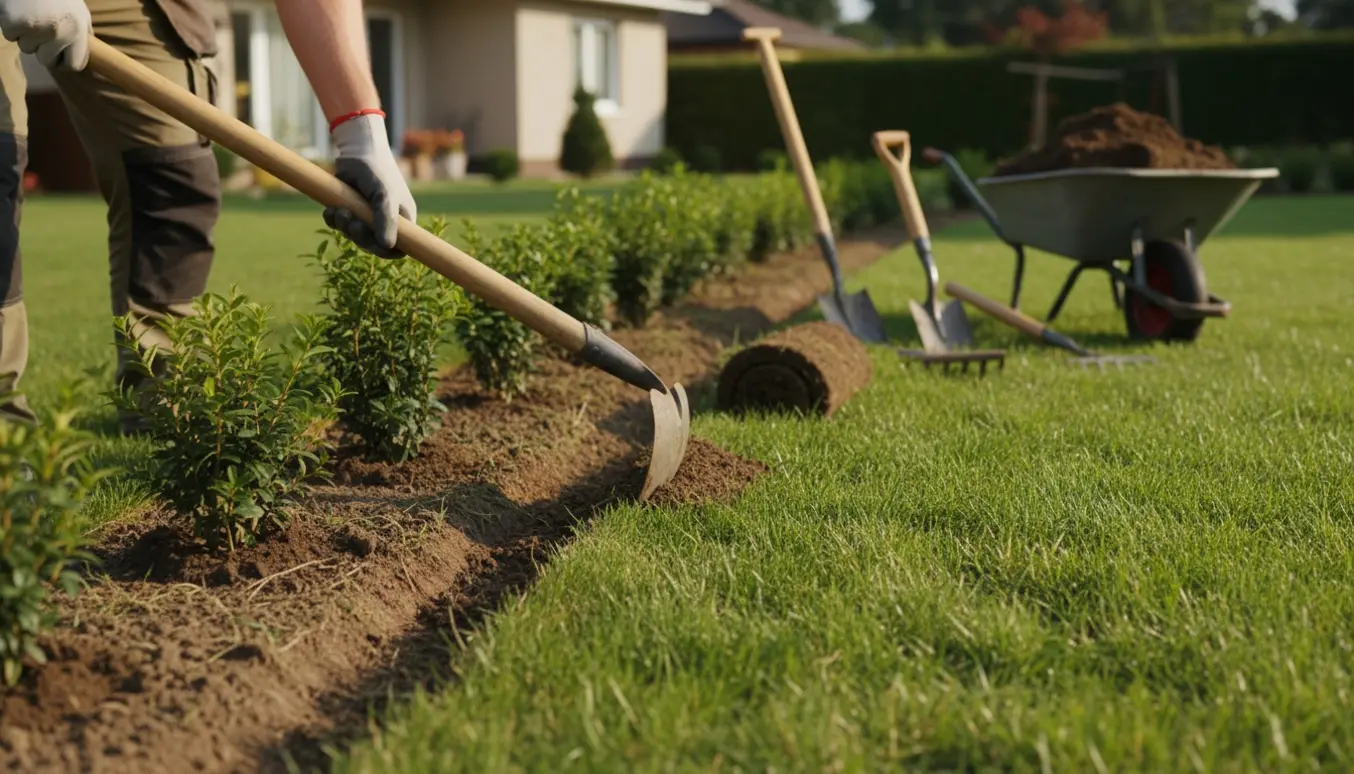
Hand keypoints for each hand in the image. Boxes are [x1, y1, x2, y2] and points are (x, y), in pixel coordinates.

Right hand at [0, 0, 91, 70]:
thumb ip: (82, 32)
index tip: (58, 54)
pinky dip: (11, 26)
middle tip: (40, 28)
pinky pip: (11, 36)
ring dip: (26, 36)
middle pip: (47, 60)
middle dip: (42, 48)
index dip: (63, 61)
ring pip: (27, 48)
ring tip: (30, 15)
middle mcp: (60, 32)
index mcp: (78, 30)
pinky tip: (18, 11)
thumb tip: (83, 54)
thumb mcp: (78, 10)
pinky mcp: (14, 23)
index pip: (74, 65)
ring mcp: (36, 28)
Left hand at [324, 113, 416, 258]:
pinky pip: (339, 226)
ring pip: (354, 236)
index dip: (385, 250)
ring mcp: (366, 216)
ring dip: (344, 226)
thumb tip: (387, 247)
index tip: (373, 243)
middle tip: (351, 222)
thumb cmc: (377, 170)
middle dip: (359, 236)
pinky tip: (331, 209)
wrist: (356, 150)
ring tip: (339, 210)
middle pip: (373, 245)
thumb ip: (386, 221)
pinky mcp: (348, 210)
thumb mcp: (385, 195)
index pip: (398, 248)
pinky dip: (333, 220)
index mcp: (402, 220)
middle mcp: (385, 220)